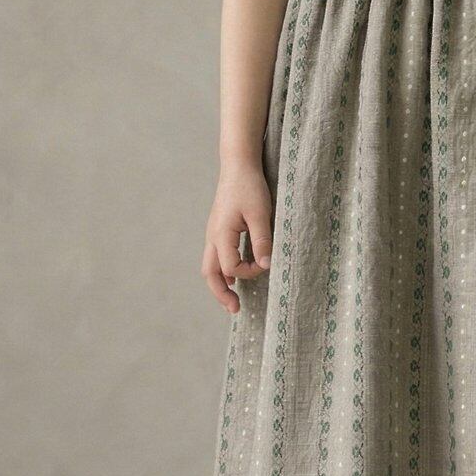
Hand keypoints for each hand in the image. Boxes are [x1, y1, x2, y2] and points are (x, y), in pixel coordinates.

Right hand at [202, 161, 273, 313]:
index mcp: (221, 235)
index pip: (230, 267)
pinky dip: (223, 270)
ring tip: (232, 299)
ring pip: (210, 265)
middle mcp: (213, 236)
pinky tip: (235, 276)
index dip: (248, 272)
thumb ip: (262, 241)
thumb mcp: (260, 214)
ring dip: (220, 283)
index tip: (265, 264)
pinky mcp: (219, 229)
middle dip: (220, 294)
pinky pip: (216, 255)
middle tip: (235, 310)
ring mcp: (214, 233)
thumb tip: (266, 265)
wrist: (238, 165)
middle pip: (210, 273)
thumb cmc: (249, 187)